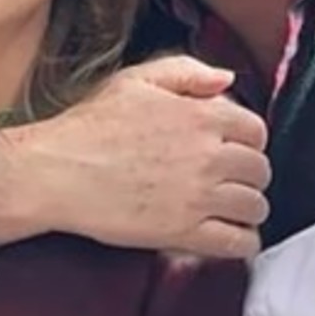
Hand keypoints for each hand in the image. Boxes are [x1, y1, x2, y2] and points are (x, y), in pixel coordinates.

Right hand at [0, 56, 270, 258]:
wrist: (54, 171)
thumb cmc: (89, 126)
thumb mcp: (136, 80)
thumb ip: (187, 72)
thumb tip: (227, 78)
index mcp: (201, 116)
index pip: (256, 131)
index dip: (248, 141)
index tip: (233, 149)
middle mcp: (208, 156)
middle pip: (260, 170)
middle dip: (250, 175)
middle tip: (231, 180)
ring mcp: (200, 196)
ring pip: (255, 206)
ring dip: (249, 208)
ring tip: (232, 209)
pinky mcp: (185, 232)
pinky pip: (238, 243)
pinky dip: (244, 242)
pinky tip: (234, 237)